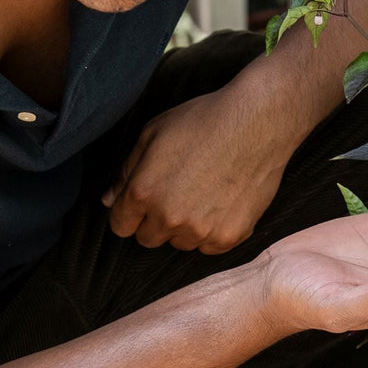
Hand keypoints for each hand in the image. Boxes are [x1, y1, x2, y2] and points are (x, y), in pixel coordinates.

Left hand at [104, 88, 292, 252]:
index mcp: (143, 192)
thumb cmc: (204, 120)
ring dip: (185, 227)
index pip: (120, 226)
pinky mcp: (229, 236)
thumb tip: (109, 199)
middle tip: (178, 193)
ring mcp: (201, 231)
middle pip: (148, 239)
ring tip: (204, 193)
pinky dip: (212, 231)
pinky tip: (222, 202)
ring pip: (180, 243)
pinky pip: (209, 247)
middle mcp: (169, 217)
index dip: (130, 212)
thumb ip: (126, 171)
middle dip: (156, 220)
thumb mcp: (153, 133)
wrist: (258, 122)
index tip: (145, 201)